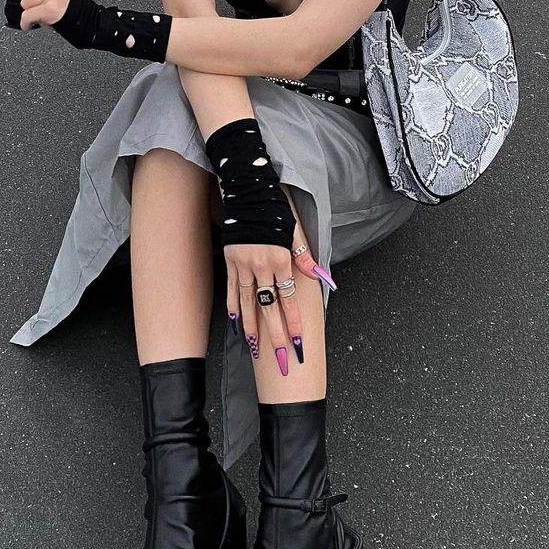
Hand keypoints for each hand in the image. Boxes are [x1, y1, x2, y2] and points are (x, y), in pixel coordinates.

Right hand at [225, 215, 324, 374]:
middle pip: (270, 307)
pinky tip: (236, 323)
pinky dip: (234, 307)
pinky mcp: (230, 261)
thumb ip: (304, 256)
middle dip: (275, 334)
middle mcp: (262, 266)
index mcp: (281, 259)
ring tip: (254, 347)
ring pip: (249, 303)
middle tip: (280, 356)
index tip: (298, 340)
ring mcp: (243, 265)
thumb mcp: (294, 230)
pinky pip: (232, 289)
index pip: (289, 298)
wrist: (246, 193)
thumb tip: (318, 275)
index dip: (294, 321)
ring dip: (252, 327)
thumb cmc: (273, 210)